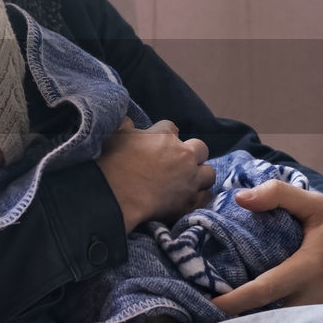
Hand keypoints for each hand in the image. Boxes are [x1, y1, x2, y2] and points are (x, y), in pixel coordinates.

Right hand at [96, 119, 214, 232]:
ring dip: (200, 176)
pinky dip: (199, 197)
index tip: (157, 144)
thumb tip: (127, 120)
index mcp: (166, 137)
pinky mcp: (189, 203)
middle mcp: (183, 156)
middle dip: (192, 153)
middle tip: (177, 163)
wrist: (114, 196)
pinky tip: (189, 199)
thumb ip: (125, 127)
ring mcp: (190, 180)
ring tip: (187, 182)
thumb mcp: (115, 137)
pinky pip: (206, 198)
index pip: (172, 128)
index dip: (165, 136)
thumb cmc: (112, 164)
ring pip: (209, 173)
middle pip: (200, 148)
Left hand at [211, 180, 322, 315]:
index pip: (265, 290)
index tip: (211, 303)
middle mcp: (313, 298)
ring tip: (225, 320)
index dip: (236, 300)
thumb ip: (279, 195)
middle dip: (241, 319)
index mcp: (307, 269)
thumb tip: (240, 198)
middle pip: (269, 317)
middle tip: (209, 312)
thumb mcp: (317, 204)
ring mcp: (322, 316)